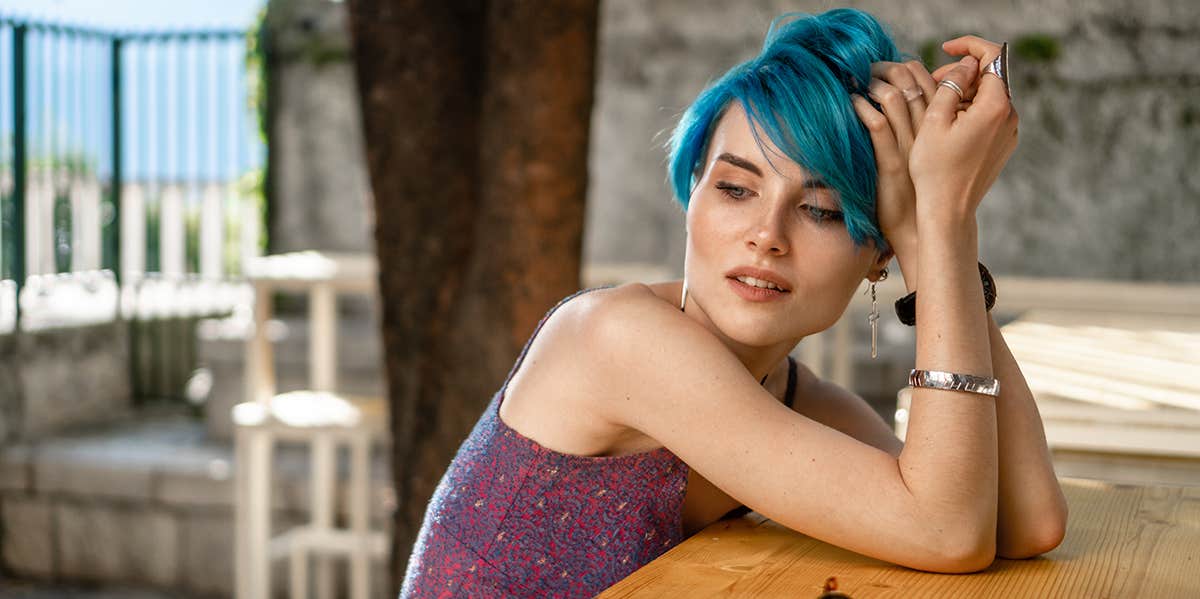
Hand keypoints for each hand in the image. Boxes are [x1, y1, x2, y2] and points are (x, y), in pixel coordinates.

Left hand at [851, 60, 938, 286]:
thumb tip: (896, 107)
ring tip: (855, 82)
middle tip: (866, 68)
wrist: (921, 231)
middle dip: (886, 67)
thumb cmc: (919, 195)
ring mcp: (910, 147)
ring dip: (870, 83)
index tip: (886, 68)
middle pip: (912, 81)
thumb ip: (916, 132)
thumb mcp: (922, 156)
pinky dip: (860, 108)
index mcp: (939, 128)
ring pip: (894, 97)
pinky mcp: (891, 163)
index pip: (930, 81)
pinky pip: (876, 125)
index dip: (907, 67)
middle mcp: (928, 133)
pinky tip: (849, 104)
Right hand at [909, 40, 1017, 228]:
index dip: (970, 46)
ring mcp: (1009, 133)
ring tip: (936, 107)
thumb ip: (952, 85)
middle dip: (964, 73)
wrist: (947, 211)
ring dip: (965, 93)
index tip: (946, 48)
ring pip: (989, 97)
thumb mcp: (934, 120)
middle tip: (933, 83)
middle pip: (991, 77)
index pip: (993, 57)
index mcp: (996, 107)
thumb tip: (968, 65)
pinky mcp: (1003, 146)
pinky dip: (970, 111)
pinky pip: (989, 116)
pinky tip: (947, 125)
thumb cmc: (935, 169)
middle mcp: (1009, 118)